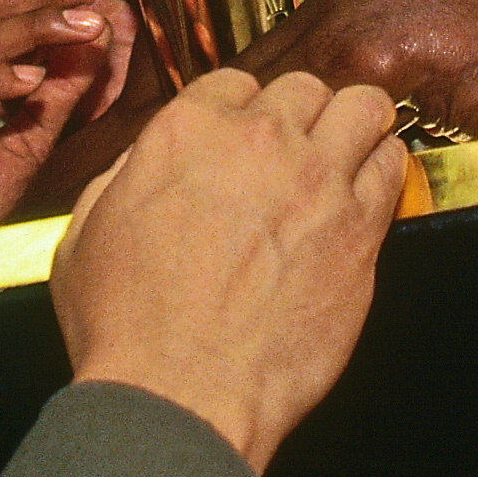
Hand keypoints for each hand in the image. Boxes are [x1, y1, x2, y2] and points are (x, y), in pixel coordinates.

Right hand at [51, 69, 405, 474]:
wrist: (181, 394)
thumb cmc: (128, 329)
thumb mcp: (85, 234)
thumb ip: (124, 178)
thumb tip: (148, 164)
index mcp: (186, 131)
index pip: (235, 82)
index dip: (242, 111)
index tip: (248, 135)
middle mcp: (258, 141)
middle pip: (303, 89)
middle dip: (300, 115)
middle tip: (298, 149)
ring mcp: (317, 180)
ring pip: (362, 107)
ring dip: (356, 124)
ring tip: (352, 147)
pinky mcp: (360, 228)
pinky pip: (392, 165)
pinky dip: (385, 166)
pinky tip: (372, 186)